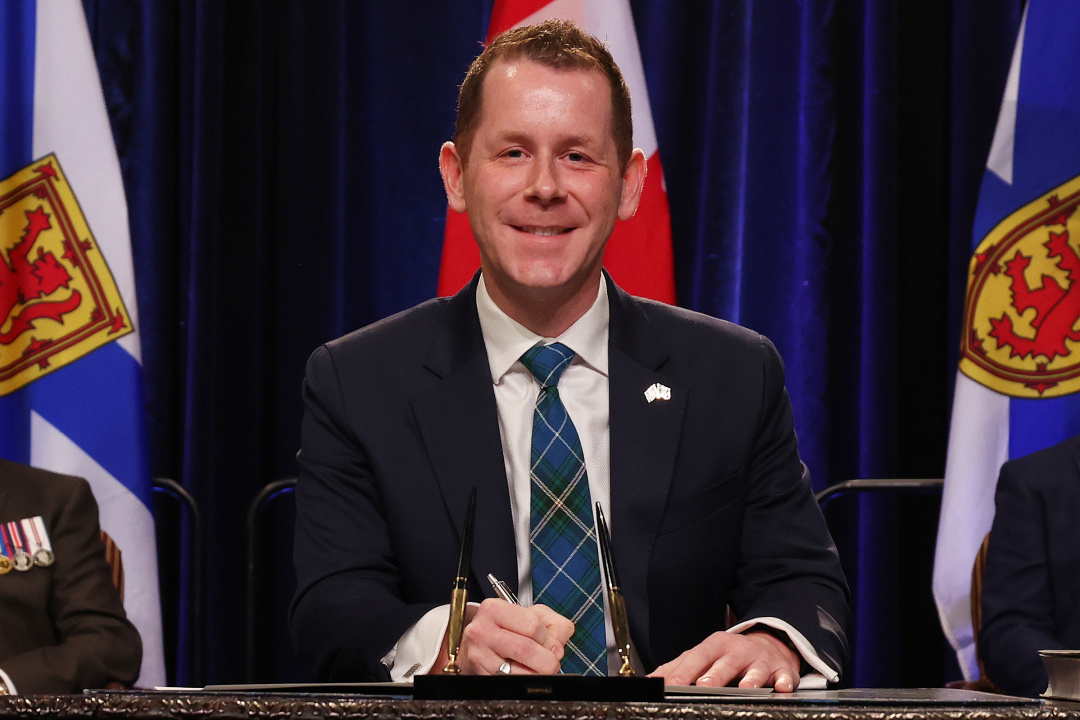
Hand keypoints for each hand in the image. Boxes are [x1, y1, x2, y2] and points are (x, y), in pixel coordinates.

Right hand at [432, 599, 574, 674]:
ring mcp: (478, 656)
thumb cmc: (504, 629)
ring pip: (519, 672)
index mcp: (494, 609)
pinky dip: (526, 683)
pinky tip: (525, 675)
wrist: (472, 647)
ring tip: (540, 669)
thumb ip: (553, 623)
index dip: (549, 639)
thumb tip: (559, 644)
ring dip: (539, 674)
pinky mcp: (480, 676)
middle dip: (547, 660)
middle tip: (552, 661)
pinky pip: (511, 685)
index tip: (553, 645)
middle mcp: (482, 631)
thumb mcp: (529, 615)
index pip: (532, 625)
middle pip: (526, 649)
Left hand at [649, 630, 800, 691]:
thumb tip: (649, 680)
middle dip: (715, 674)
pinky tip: (782, 687)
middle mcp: (738, 650)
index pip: (697, 657)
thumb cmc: (728, 656)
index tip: (672, 684)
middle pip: (725, 662)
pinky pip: (785, 676)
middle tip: (704, 686)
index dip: (685, 671)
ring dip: (750, 678)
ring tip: (744, 687)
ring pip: (755, 669)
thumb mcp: (703, 656)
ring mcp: (761, 660)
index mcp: (715, 646)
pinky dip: (784, 682)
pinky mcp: (782, 670)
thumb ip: (677, 667)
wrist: (767, 646)